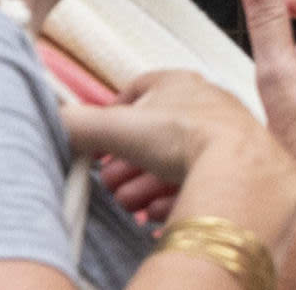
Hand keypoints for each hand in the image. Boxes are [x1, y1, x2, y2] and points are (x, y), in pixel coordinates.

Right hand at [61, 70, 295, 248]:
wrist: (240, 171)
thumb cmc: (185, 137)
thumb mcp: (117, 128)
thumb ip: (79, 124)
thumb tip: (55, 123)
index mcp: (179, 83)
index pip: (139, 90)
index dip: (113, 117)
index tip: (98, 141)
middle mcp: (207, 103)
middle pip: (157, 132)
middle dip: (127, 160)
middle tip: (108, 184)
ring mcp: (225, 136)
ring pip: (176, 160)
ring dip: (146, 183)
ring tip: (127, 204)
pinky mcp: (239, 168)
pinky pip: (200, 182)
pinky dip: (175, 197)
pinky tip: (158, 213)